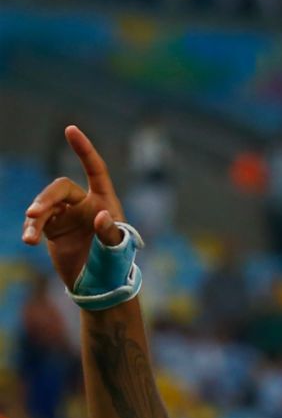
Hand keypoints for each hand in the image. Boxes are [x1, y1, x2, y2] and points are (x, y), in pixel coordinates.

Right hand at [22, 126, 128, 288]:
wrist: (99, 288)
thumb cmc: (114, 268)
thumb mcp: (116, 251)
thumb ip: (110, 233)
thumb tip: (102, 215)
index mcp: (106, 203)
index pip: (95, 170)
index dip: (84, 150)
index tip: (70, 129)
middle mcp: (85, 205)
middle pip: (60, 189)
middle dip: (46, 199)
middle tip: (35, 214)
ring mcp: (67, 216)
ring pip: (45, 205)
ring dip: (35, 218)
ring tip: (31, 237)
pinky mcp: (52, 229)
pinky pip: (37, 222)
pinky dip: (31, 229)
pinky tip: (30, 239)